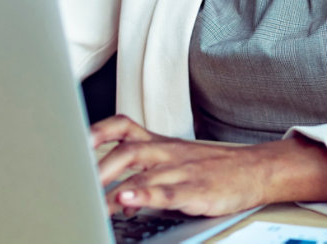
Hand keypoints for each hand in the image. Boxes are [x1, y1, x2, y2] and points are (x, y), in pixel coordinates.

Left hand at [91, 115, 326, 217]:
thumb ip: (142, 165)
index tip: (71, 140)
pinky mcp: (195, 190)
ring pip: (141, 171)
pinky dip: (144, 195)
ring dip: (112, 184)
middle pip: (125, 151)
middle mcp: (166, 152)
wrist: (254, 170)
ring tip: (91, 196)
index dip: (96, 132)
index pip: (122, 127)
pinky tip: (126, 200)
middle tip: (73, 182)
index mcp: (159, 143)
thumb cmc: (211, 166)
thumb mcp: (174, 156)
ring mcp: (180, 170)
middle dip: (96, 167)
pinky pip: (166, 191)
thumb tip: (108, 186)